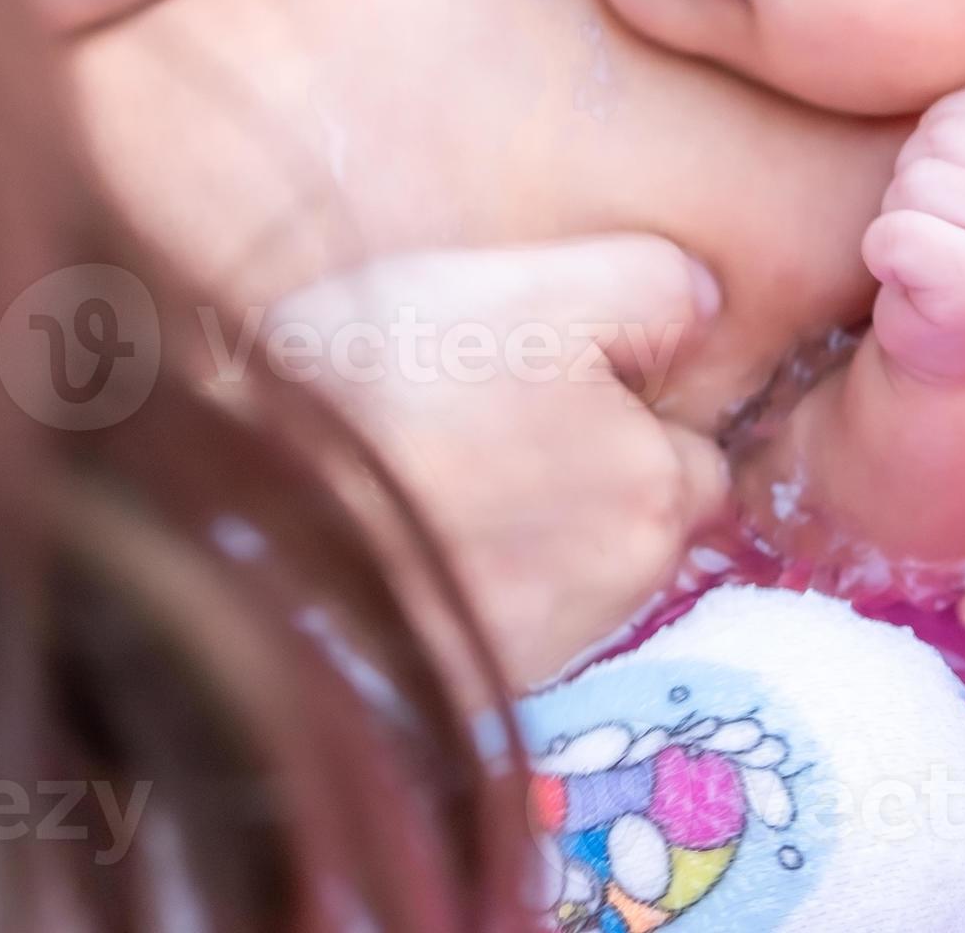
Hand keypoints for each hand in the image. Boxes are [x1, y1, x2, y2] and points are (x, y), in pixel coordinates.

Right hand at [271, 235, 727, 686]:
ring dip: (532, 523)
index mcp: (660, 477)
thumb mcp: (524, 287)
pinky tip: (412, 534)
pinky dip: (479, 578)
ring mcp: (554, 639)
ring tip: (435, 472)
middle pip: (640, 505)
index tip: (532, 372)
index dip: (617, 394)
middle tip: (478, 419)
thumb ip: (651, 288)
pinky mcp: (480, 677)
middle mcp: (631, 576)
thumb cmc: (383, 383)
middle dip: (588, 467)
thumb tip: (710, 305)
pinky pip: (511, 611)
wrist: (254, 519)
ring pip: (577, 557)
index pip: (687, 436)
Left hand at [863, 85, 964, 386]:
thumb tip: (907, 8)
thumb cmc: (959, 249)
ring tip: (935, 264)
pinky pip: (889, 236)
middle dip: (913, 192)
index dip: (934, 157)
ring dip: (902, 228)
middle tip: (945, 242)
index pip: (953, 107)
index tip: (962, 208)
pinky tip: (922, 291)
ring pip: (905, 187)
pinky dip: (887, 263)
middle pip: (925, 145)